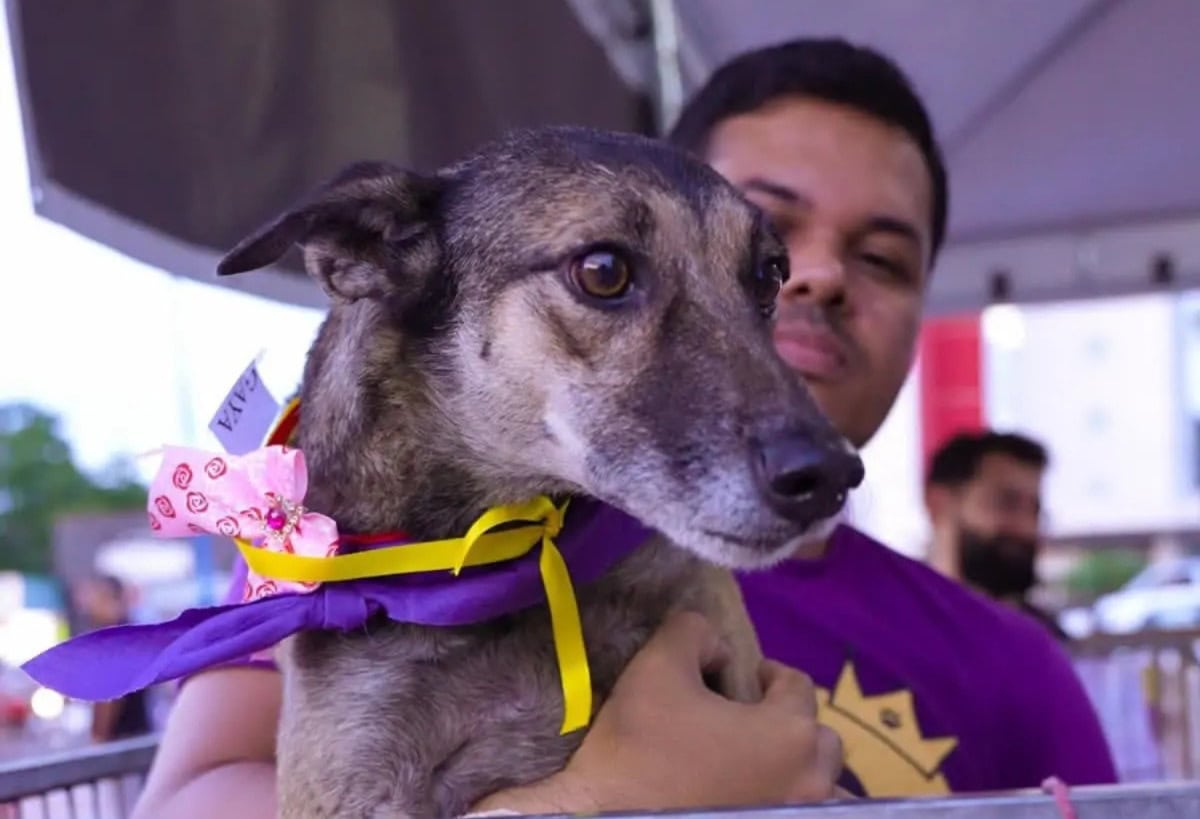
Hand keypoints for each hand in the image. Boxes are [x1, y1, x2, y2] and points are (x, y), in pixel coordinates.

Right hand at [472, 610, 842, 813]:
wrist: (607, 818)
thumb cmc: (640, 747)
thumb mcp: (657, 665)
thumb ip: (693, 632)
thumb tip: (717, 648)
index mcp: (790, 734)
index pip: (797, 687)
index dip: (769, 673)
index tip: (745, 676)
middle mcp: (808, 783)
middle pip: (819, 741)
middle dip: (790, 723)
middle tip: (750, 719)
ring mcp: (791, 818)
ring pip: (816, 787)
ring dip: (795, 770)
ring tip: (756, 765)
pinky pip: (797, 814)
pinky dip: (785, 802)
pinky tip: (751, 797)